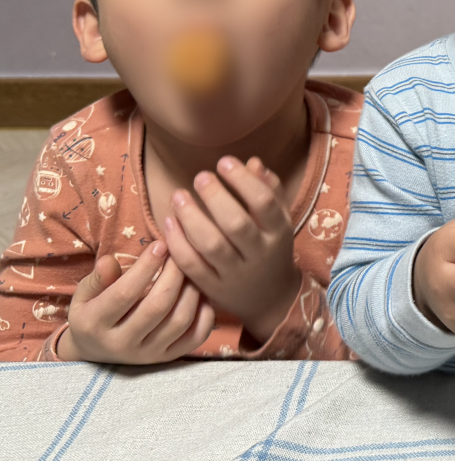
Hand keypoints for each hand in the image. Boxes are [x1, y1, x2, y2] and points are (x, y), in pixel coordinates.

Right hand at [57, 242, 214, 363]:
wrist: (96, 352)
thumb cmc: (92, 313)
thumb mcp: (83, 295)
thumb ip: (97, 279)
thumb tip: (109, 261)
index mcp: (95, 324)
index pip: (124, 294)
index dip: (145, 267)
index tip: (160, 244)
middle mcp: (122, 343)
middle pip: (157, 306)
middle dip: (174, 274)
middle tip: (180, 251)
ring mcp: (147, 354)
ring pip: (180, 320)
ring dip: (192, 290)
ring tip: (191, 268)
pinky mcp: (168, 358)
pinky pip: (196, 336)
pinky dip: (205, 313)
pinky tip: (201, 293)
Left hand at [162, 156, 300, 344]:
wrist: (271, 299)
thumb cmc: (272, 249)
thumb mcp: (278, 221)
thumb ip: (269, 191)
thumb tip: (253, 162)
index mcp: (279, 233)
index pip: (264, 203)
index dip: (244, 181)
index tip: (224, 161)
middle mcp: (259, 254)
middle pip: (237, 225)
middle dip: (216, 198)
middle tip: (200, 177)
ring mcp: (235, 274)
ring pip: (211, 246)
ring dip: (192, 218)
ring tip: (178, 195)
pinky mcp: (213, 288)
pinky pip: (192, 265)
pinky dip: (178, 243)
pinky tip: (169, 221)